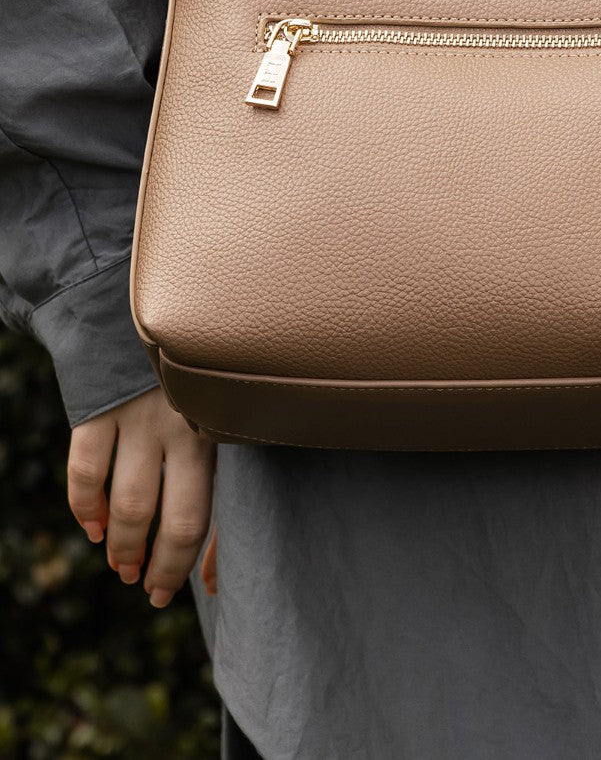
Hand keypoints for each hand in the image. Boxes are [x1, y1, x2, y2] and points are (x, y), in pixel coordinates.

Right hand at [67, 384, 216, 608]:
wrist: (132, 306)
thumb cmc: (183, 368)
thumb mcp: (212, 402)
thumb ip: (214, 456)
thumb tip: (220, 535)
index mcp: (215, 429)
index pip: (206, 513)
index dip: (188, 561)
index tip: (182, 590)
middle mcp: (181, 427)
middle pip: (175, 520)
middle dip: (161, 567)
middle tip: (151, 590)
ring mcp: (137, 418)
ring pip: (128, 505)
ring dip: (122, 546)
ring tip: (122, 565)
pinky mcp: (98, 409)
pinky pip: (86, 473)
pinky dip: (84, 508)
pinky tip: (91, 527)